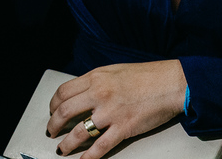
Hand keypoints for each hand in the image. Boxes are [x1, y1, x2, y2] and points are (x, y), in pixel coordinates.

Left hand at [47, 61, 186, 157]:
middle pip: (65, 112)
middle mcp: (99, 94)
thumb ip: (95, 82)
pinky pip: (101, 146)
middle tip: (51, 131)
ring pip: (79, 132)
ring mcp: (110, 113)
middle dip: (54, 124)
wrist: (170, 83)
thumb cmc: (146, 76)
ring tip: (62, 149)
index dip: (53, 104)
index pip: (63, 92)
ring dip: (67, 143)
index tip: (52, 111)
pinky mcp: (124, 128)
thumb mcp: (113, 71)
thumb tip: (80, 95)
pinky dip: (88, 157)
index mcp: (95, 78)